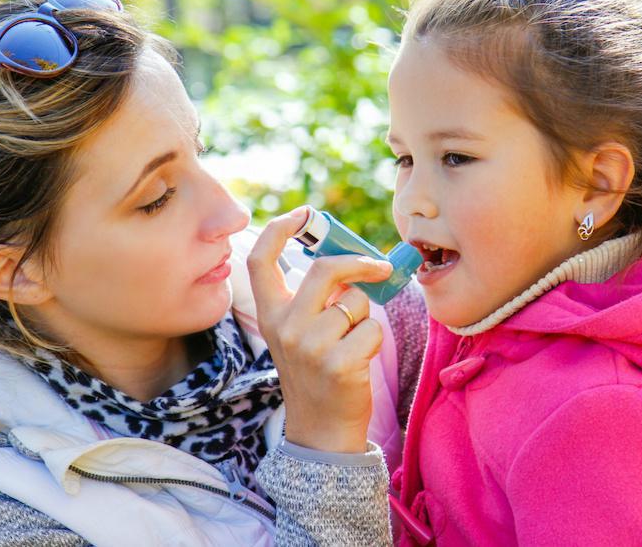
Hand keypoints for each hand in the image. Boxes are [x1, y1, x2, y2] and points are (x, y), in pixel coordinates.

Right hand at [247, 207, 392, 452]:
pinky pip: (372, 328)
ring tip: (350, 341)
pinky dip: (373, 339)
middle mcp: (284, 326)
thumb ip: (316, 298)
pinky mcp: (338, 362)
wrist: (321, 428)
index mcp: (270, 313)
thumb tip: (354, 261)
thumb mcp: (300, 331)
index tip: (304, 214)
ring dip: (364, 316)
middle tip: (380, 267)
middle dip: (359, 263)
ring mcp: (309, 345)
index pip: (261, 260)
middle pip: (325, 269)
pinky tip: (357, 360)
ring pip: (356, 302)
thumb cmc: (318, 370)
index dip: (279, 229)